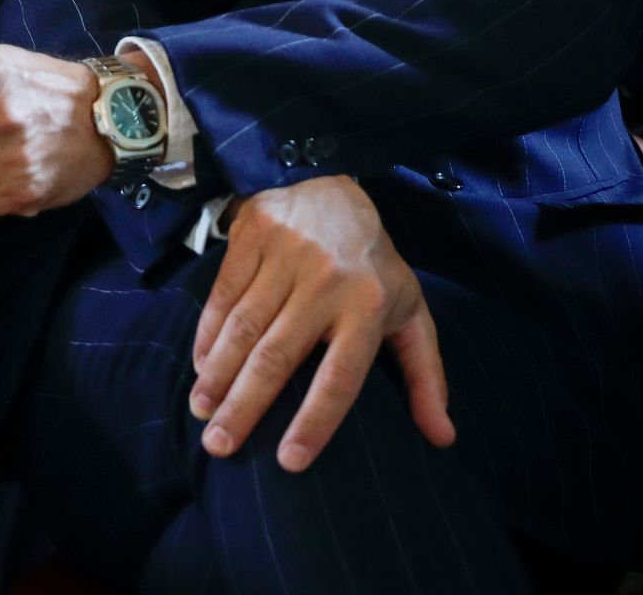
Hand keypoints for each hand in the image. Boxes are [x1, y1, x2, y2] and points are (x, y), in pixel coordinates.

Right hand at [189, 175, 452, 473]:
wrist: (332, 180)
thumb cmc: (372, 263)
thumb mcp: (410, 311)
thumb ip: (425, 375)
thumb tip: (441, 438)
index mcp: (369, 306)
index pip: (340, 377)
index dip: (315, 422)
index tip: (289, 462)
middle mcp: (326, 281)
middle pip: (279, 356)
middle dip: (245, 406)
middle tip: (219, 446)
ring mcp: (286, 253)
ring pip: (244, 326)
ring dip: (218, 374)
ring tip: (201, 411)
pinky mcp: (253, 233)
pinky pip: (224, 292)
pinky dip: (207, 332)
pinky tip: (200, 365)